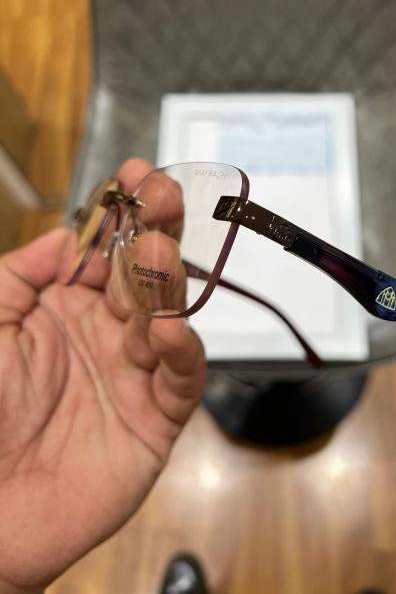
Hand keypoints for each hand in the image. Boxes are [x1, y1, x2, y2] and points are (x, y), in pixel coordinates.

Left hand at [0, 159, 205, 593]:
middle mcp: (108, 333)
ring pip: (166, 316)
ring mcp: (135, 373)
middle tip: (161, 194)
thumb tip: (62, 235)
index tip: (132, 175)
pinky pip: (180, 379)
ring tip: (153, 251)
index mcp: (68, 308)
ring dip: (164, 282)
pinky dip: (181, 352)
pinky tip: (167, 330)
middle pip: (144, 273)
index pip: (107, 250)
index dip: (122, 212)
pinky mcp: (157, 418)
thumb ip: (17, 277)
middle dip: (156, 230)